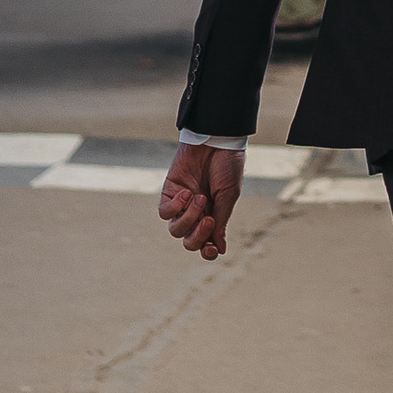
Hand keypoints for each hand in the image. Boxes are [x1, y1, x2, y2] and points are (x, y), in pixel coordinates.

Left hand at [159, 140, 242, 261]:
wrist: (216, 140)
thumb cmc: (227, 166)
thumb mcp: (228, 196)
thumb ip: (221, 222)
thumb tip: (220, 250)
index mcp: (213, 217)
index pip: (205, 244)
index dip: (207, 252)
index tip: (213, 248)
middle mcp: (196, 214)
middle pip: (188, 241)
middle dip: (197, 236)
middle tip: (209, 219)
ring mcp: (181, 205)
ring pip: (175, 229)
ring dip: (188, 218)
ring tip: (200, 198)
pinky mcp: (169, 192)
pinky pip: (164, 212)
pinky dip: (176, 207)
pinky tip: (187, 193)